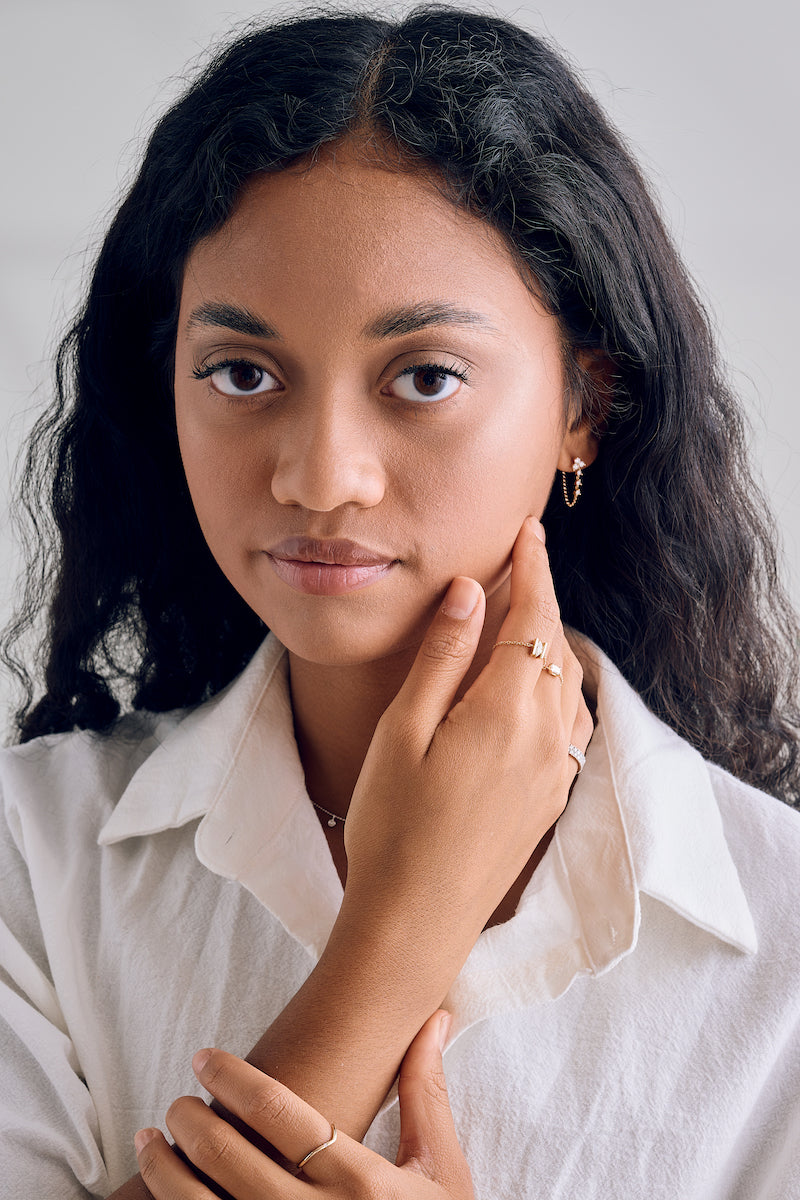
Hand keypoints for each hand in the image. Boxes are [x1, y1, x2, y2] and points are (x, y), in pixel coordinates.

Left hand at [135, 1011, 474, 1199]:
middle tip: (178, 1101)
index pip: (280, 1113)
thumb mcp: (441, 1171)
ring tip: (150, 1142)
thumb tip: (435, 1018)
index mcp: (362, 1183)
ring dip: (164, 1171)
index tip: (205, 1058)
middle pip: (231, 1158)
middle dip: (193, 1121)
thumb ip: (426, 1095)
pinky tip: (160, 1193)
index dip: (233, 1078)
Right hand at [340, 516, 591, 956]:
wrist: (415, 923)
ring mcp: (554, 772)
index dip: (532, 570)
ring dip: (552, 643)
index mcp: (507, 713)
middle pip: (557, 647)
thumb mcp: (404, 732)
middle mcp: (546, 737)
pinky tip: (534, 687)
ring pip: (569, 685)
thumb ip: (443, 657)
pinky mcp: (550, 799)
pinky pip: (570, 722)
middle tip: (519, 565)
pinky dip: (558, 686)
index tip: (527, 533)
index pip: (534, 619)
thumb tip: (470, 592)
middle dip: (542, 599)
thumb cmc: (392, 827)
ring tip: (523, 619)